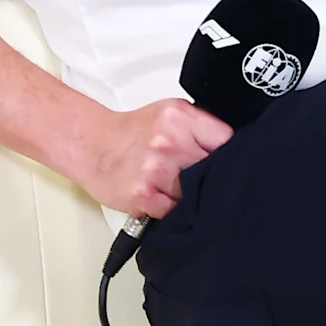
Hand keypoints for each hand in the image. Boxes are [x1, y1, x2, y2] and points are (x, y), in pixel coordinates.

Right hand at [69, 98, 230, 217]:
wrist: (91, 145)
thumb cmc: (132, 132)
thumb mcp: (171, 114)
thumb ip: (202, 128)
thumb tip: (234, 147)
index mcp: (181, 118)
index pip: (227, 142)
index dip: (231, 156)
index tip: (228, 163)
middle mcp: (169, 143)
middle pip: (214, 171)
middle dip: (209, 177)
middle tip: (197, 176)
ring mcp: (156, 171)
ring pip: (197, 194)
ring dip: (192, 195)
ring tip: (177, 185)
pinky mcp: (143, 196)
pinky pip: (175, 211)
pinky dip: (173, 209)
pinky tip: (164, 197)